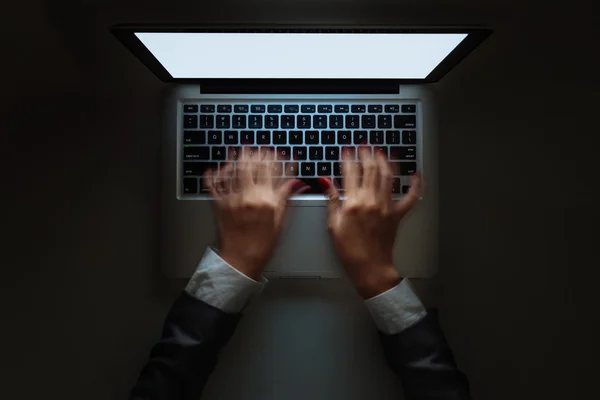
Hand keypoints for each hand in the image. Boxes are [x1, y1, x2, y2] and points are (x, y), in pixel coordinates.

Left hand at [203, 152, 308, 279]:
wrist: (241, 260)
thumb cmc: (262, 245)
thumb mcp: (280, 221)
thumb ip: (285, 198)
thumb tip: (295, 182)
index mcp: (266, 200)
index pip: (270, 171)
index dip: (272, 158)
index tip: (274, 153)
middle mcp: (248, 196)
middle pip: (250, 166)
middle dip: (254, 154)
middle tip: (255, 148)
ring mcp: (232, 199)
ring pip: (232, 171)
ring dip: (235, 158)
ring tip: (236, 149)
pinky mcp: (219, 205)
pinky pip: (214, 185)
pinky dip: (213, 175)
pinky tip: (215, 168)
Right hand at [322, 148, 421, 297]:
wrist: (369, 267)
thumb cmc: (349, 250)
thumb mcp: (333, 225)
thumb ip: (332, 201)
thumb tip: (326, 182)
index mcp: (353, 203)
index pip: (350, 173)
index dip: (348, 158)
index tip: (346, 150)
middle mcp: (371, 200)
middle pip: (370, 169)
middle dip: (366, 154)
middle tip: (364, 147)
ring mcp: (386, 206)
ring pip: (388, 176)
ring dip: (385, 161)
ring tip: (381, 152)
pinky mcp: (397, 214)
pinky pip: (411, 197)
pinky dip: (415, 185)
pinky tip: (416, 174)